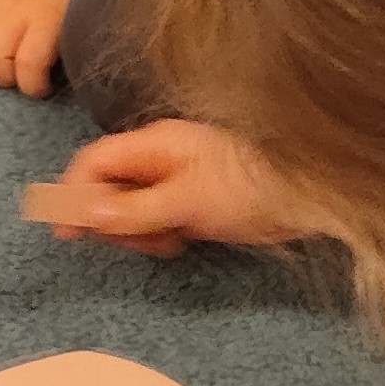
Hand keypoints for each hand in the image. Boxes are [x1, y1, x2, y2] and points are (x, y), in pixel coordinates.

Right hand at [21, 119, 312, 257]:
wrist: (314, 194)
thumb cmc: (251, 188)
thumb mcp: (187, 202)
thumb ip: (134, 208)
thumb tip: (85, 213)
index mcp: (155, 144)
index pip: (95, 162)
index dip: (75, 194)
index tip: (70, 232)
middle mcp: (161, 157)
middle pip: (109, 187)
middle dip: (114, 219)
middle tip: (142, 241)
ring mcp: (179, 178)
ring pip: (133, 207)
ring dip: (139, 231)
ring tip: (170, 241)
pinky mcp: (196, 200)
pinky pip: (160, 218)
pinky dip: (161, 233)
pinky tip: (183, 241)